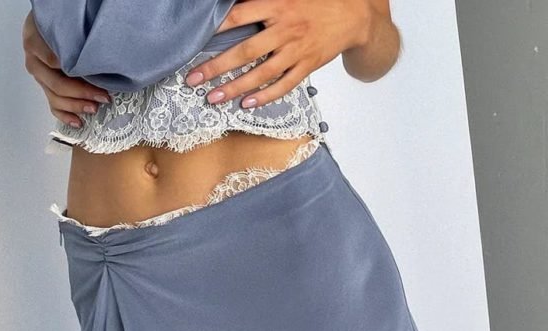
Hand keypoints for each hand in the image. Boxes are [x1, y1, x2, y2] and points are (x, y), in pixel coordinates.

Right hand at [22, 11, 110, 127]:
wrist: (49, 26)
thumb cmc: (59, 25)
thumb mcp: (63, 27)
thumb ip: (71, 42)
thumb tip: (93, 57)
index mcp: (35, 44)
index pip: (54, 62)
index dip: (75, 72)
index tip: (95, 77)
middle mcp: (35, 62)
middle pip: (57, 84)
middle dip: (82, 93)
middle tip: (102, 96)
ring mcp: (40, 76)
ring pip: (55, 97)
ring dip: (76, 106)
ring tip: (94, 108)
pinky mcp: (46, 86)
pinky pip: (53, 105)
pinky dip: (65, 115)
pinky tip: (77, 122)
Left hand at [184, 0, 374, 108]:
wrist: (354, 15)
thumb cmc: (316, 1)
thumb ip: (260, 0)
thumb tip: (231, 4)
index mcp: (278, 4)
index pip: (240, 16)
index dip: (217, 27)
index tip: (196, 40)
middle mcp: (286, 29)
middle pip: (245, 52)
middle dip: (216, 67)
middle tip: (194, 79)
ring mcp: (297, 50)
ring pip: (262, 73)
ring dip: (235, 87)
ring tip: (213, 98)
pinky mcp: (307, 66)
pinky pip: (284, 84)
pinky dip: (265, 96)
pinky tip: (246, 103)